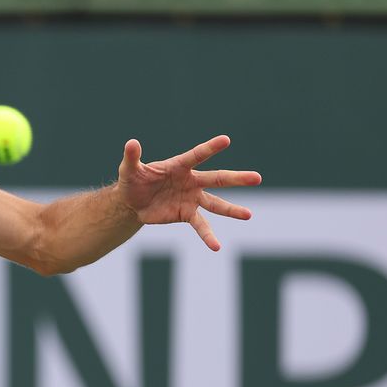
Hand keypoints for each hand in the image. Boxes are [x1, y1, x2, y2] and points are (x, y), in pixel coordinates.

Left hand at [118, 135, 261, 250]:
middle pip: (217, 179)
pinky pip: (201, 226)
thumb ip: (132, 157)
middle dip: (237, 179)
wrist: (132, 202)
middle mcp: (191, 181)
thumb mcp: (129, 169)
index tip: (226, 140)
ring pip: (216, 204)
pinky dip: (208, 236)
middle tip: (257, 177)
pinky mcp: (186, 214)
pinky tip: (216, 246)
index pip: (197, 155)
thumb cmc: (133, 180)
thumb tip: (131, 143)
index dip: (210, 148)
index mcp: (179, 166)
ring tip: (248, 215)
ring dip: (231, 210)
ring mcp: (192, 198)